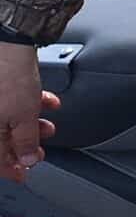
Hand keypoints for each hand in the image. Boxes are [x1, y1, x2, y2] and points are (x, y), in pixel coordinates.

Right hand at [0, 43, 59, 183]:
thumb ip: (26, 141)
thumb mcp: (23, 116)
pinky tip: (48, 101)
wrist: (9, 43)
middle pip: (3, 138)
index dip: (12, 169)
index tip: (25, 174)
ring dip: (32, 123)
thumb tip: (26, 159)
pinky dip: (30, 103)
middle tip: (41, 147)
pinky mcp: (1, 84)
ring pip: (10, 119)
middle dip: (25, 143)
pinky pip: (13, 100)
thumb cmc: (9, 78)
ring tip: (49, 123)